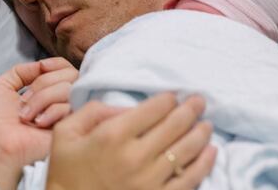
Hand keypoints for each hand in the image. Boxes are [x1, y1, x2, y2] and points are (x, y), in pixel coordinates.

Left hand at [0, 60, 72, 189]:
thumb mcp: (1, 85)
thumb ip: (22, 71)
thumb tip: (43, 65)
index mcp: (43, 92)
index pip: (64, 69)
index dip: (56, 64)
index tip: (42, 67)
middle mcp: (56, 102)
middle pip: (70, 75)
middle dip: (45, 82)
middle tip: (25, 99)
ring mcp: (64, 116)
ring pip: (69, 89)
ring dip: (43, 98)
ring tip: (26, 115)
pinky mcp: (69, 128)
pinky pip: (69, 107)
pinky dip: (51, 111)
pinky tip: (38, 124)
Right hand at [46, 93, 216, 189]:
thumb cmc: (66, 170)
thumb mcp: (66, 132)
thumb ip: (94, 111)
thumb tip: (127, 107)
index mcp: (113, 136)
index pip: (154, 109)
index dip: (168, 99)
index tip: (173, 96)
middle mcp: (135, 156)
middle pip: (175, 126)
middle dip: (191, 109)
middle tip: (200, 101)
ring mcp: (149, 181)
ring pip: (187, 150)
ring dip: (201, 133)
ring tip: (207, 124)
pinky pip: (189, 180)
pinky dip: (204, 164)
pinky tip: (211, 152)